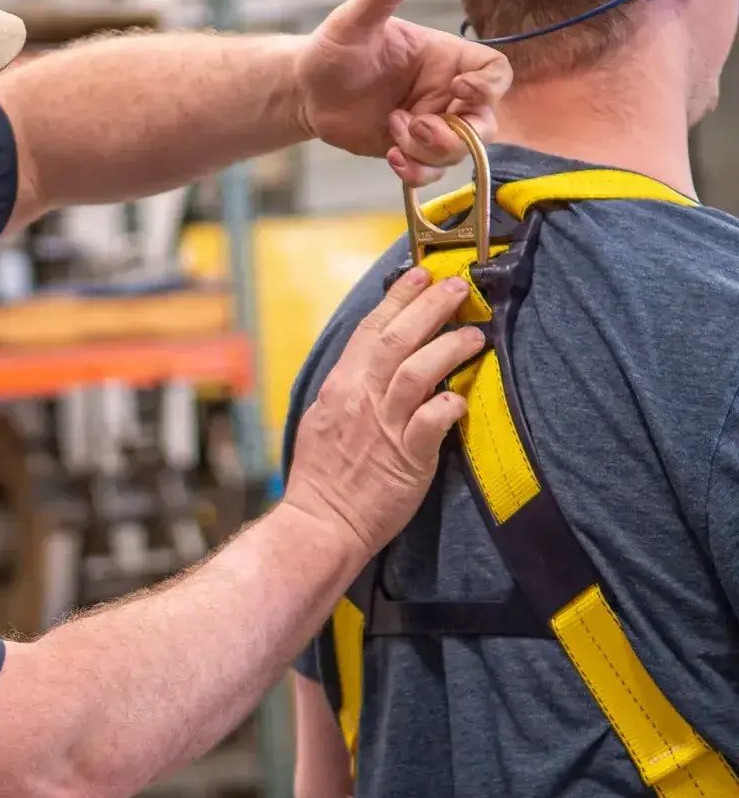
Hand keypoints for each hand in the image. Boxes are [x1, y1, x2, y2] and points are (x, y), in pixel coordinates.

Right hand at [283, 268, 482, 564]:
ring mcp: (384, 426)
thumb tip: (374, 362)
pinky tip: (464, 397)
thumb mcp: (323, 418)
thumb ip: (350, 388)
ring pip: (418, 372)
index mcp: (340, 385)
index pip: (370, 329)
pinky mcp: (408, 458)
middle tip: (458, 286)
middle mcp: (361, 398)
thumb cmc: (323, 476)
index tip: (421, 274)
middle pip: (397, 339)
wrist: (322, 523)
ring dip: (449, 348)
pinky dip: (450, 404)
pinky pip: (433, 422)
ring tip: (475, 335)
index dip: (398, 298)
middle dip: (430, 306)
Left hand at [296, 0, 511, 186]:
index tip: (459, 89)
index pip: (495, 71)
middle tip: (419, 128)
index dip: (489, 86)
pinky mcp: (411, 150)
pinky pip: (431, 171)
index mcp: (444, 58)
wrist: (306, 92)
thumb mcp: (354, 22)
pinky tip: (391, 157)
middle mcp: (445, 93)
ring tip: (393, 132)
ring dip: (431, 151)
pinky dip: (416, 171)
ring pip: (460, 152)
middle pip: (486, 122)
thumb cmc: (332, 50)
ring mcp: (430, 124)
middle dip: (460, 134)